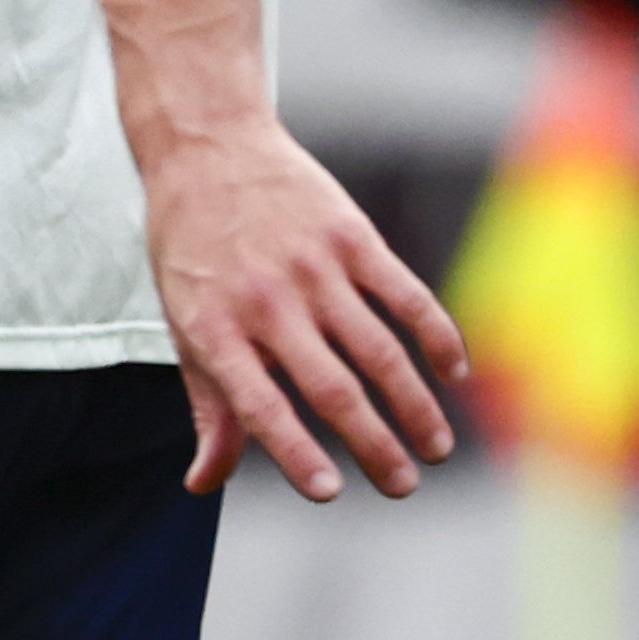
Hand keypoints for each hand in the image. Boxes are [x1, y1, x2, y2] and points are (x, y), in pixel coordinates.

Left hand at [142, 117, 466, 499]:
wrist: (204, 147)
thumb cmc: (191, 249)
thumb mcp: (183, 322)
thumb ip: (209, 405)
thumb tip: (204, 484)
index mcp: (215, 327)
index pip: (258, 405)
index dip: (295, 452)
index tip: (331, 492)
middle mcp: (265, 301)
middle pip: (333, 389)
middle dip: (375, 446)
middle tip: (404, 486)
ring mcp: (312, 267)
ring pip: (378, 352)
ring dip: (415, 406)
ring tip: (436, 448)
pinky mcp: (350, 236)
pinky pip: (406, 295)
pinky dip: (437, 337)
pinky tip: (455, 373)